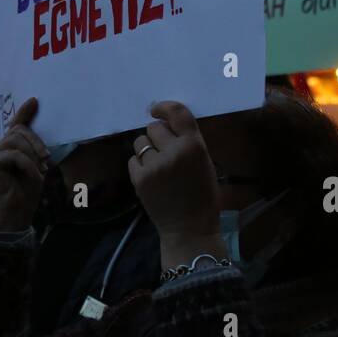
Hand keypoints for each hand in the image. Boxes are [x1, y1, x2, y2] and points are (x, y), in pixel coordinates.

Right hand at [0, 98, 50, 232]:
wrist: (14, 214)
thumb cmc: (25, 193)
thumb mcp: (35, 168)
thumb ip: (34, 151)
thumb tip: (42, 144)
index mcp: (9, 148)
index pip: (16, 125)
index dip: (24, 112)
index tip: (34, 100)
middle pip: (19, 131)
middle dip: (36, 142)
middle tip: (47, 158)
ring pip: (17, 140)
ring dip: (33, 155)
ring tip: (40, 170)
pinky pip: (14, 154)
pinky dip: (28, 165)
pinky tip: (35, 176)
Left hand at [129, 101, 226, 268]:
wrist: (190, 229)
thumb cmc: (202, 195)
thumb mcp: (205, 162)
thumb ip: (188, 141)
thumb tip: (167, 121)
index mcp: (194, 146)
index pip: (177, 113)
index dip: (164, 107)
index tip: (157, 110)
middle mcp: (173, 152)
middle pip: (154, 127)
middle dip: (158, 136)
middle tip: (165, 151)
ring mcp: (154, 166)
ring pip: (141, 142)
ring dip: (147, 150)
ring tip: (158, 166)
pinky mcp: (139, 179)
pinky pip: (132, 159)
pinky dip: (140, 166)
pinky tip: (151, 178)